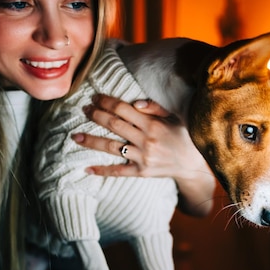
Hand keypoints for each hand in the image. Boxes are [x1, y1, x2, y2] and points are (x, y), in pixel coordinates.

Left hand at [73, 94, 215, 216]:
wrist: (193, 166)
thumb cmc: (184, 137)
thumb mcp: (175, 118)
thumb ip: (156, 108)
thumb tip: (135, 103)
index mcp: (153, 124)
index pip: (123, 109)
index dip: (106, 102)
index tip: (95, 98)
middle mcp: (146, 140)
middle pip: (114, 125)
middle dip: (96, 115)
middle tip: (83, 110)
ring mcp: (142, 157)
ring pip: (111, 147)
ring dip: (91, 140)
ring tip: (76, 136)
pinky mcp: (141, 172)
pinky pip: (118, 171)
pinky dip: (102, 170)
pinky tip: (87, 169)